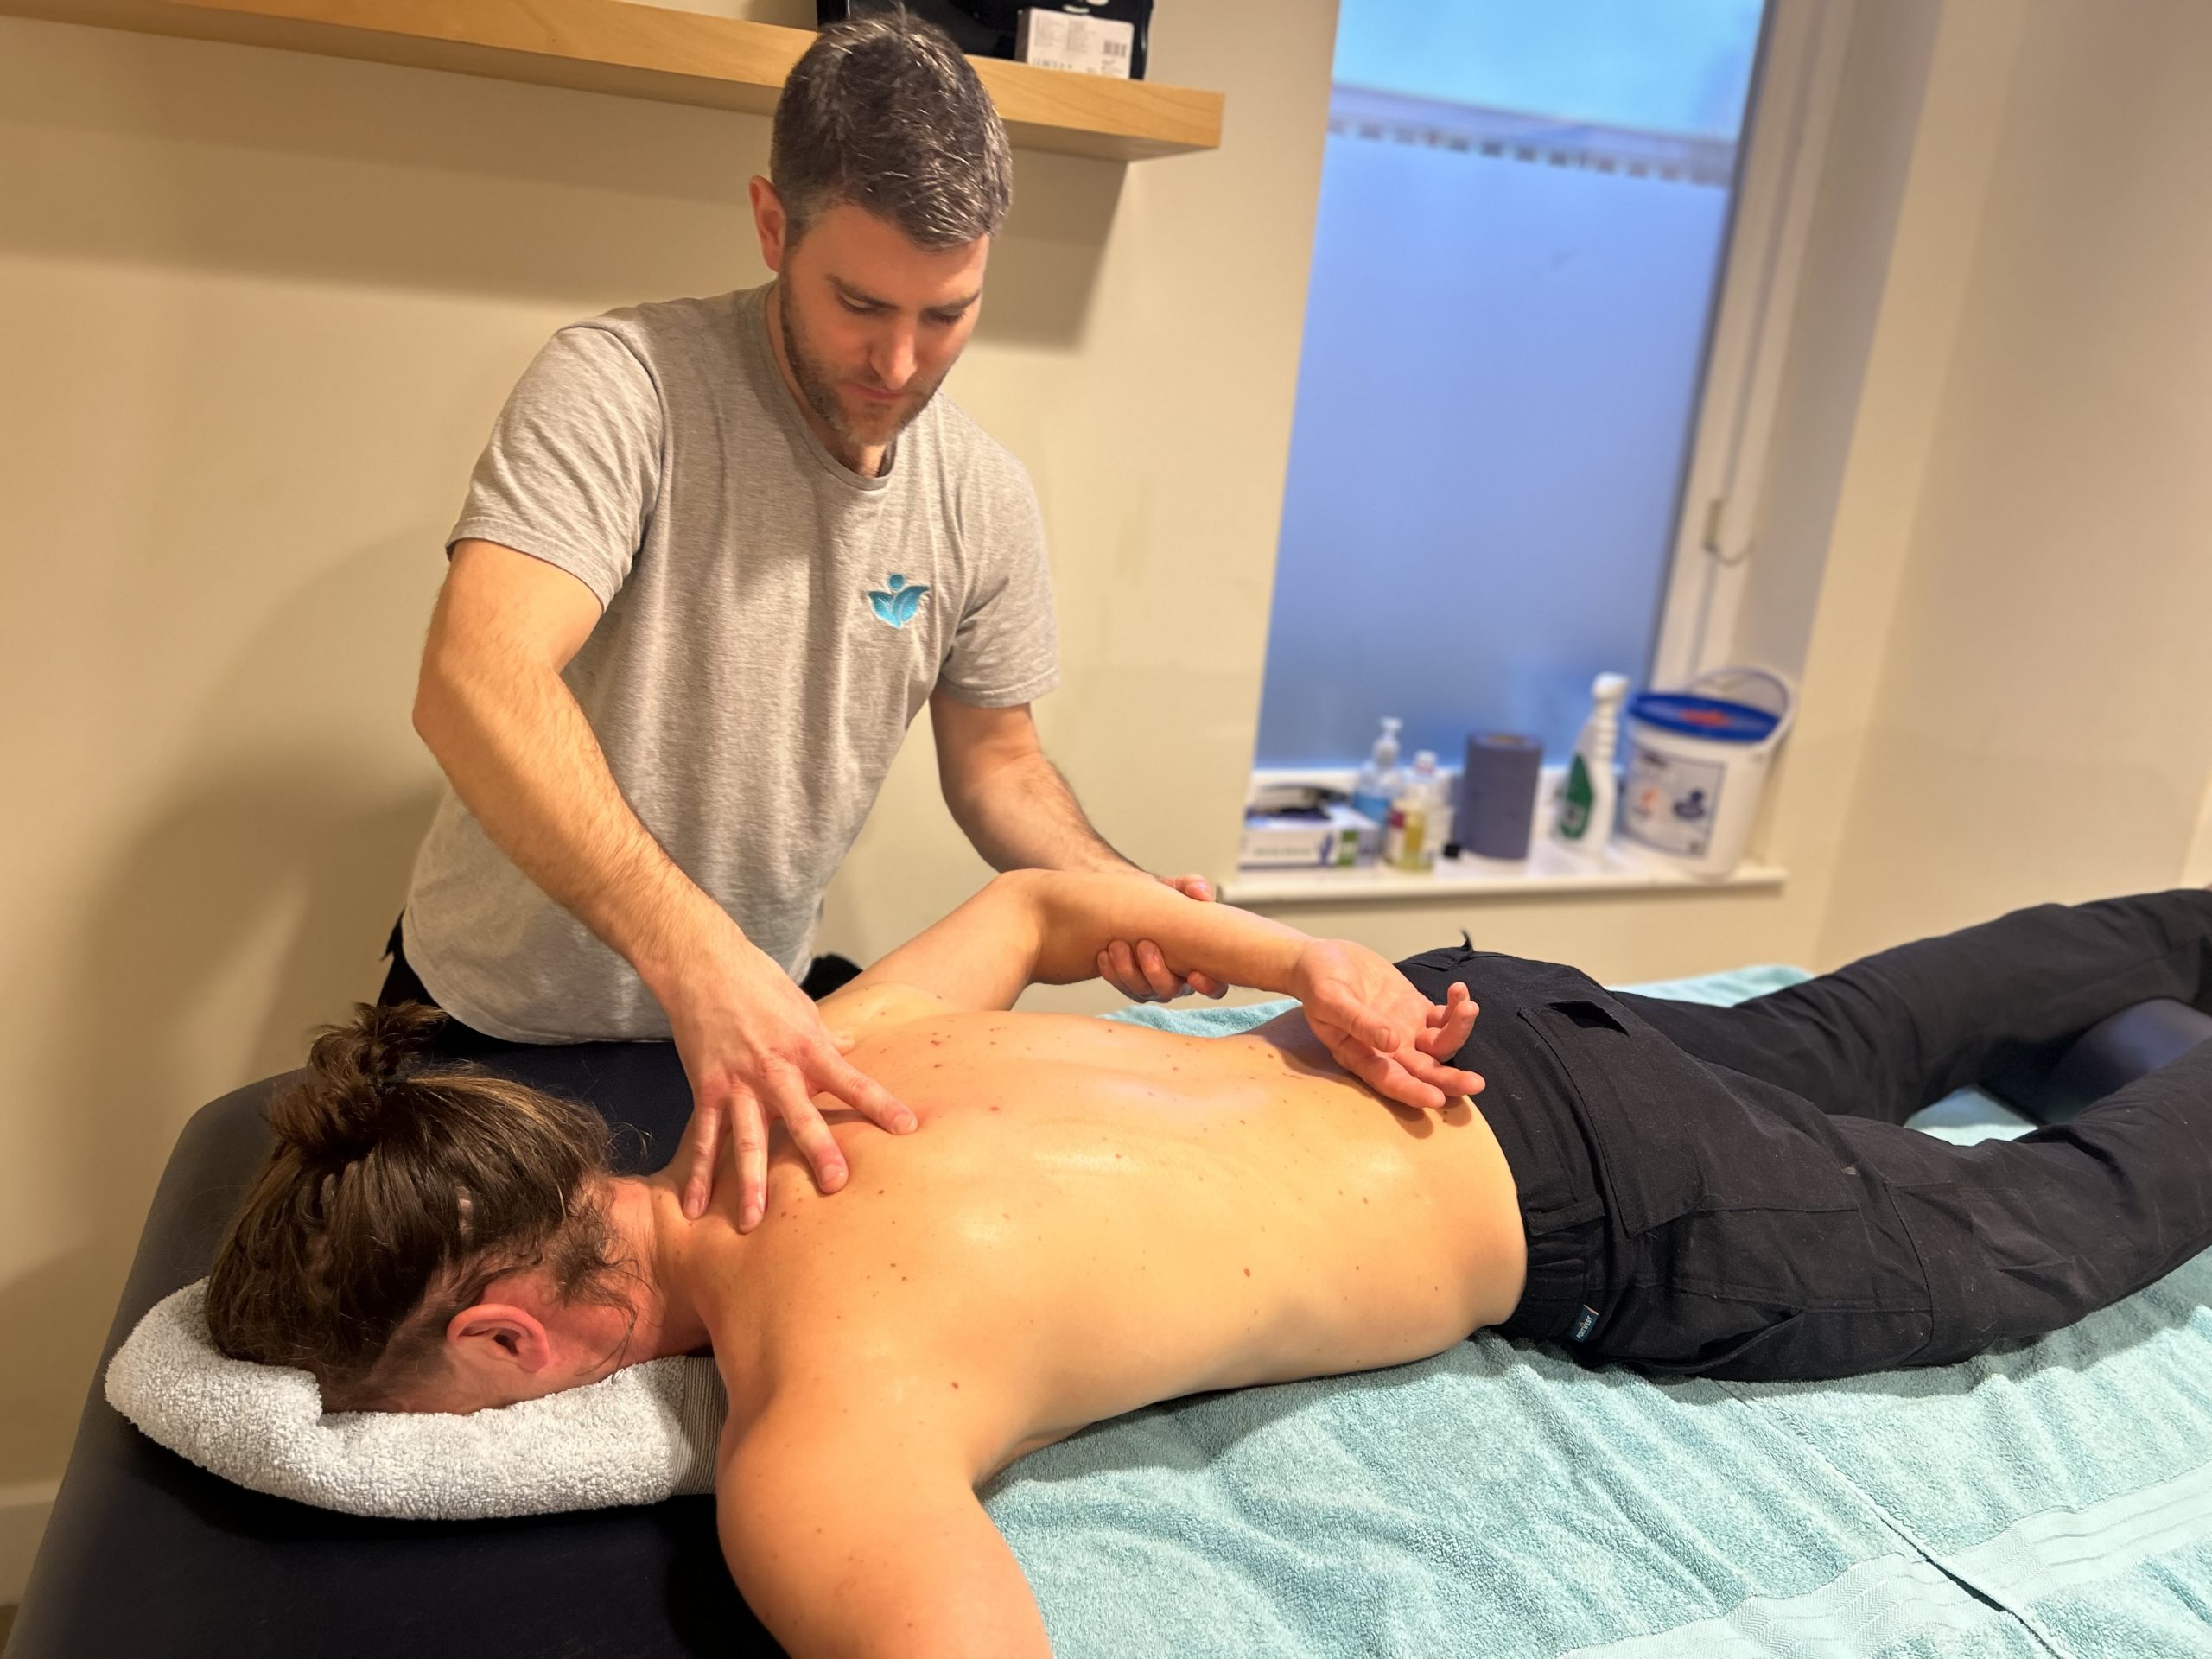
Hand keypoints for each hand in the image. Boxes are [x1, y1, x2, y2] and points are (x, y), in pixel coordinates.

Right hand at [663, 941, 916, 1229]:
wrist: (703, 966)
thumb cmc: (759, 983)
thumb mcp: (803, 1008)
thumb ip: (825, 1038)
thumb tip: (850, 1048)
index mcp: (808, 1049)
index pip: (852, 1081)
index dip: (881, 1104)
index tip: (908, 1127)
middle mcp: (775, 1071)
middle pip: (801, 1117)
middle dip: (818, 1151)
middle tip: (836, 1185)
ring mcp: (738, 1084)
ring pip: (747, 1141)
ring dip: (751, 1182)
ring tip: (754, 1222)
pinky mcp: (707, 1091)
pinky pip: (703, 1140)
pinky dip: (699, 1175)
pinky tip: (696, 1209)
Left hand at [1098, 872, 1228, 1001]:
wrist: (1133, 903)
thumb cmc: (1164, 899)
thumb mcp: (1179, 889)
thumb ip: (1193, 886)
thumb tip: (1201, 893)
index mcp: (1202, 962)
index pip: (1215, 986)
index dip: (1208, 985)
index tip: (1194, 973)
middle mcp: (1179, 979)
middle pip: (1170, 990)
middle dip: (1156, 971)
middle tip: (1144, 945)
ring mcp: (1153, 985)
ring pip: (1143, 991)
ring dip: (1128, 972)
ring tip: (1117, 947)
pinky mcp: (1130, 985)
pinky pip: (1122, 987)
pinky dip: (1112, 973)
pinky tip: (1104, 955)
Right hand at [1289, 938, 1483, 1109]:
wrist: (1324, 959)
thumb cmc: (1319, 983)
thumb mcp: (1331, 1000)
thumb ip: (1359, 1021)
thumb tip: (1391, 1042)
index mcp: (1363, 1057)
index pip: (1391, 1082)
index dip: (1413, 1092)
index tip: (1436, 1098)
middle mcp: (1389, 1051)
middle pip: (1425, 1072)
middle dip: (1451, 1080)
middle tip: (1476, 1083)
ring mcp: (1406, 1030)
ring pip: (1441, 1045)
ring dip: (1459, 1031)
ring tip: (1469, 1006)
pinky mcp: (1416, 1009)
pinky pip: (1444, 1017)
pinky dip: (1457, 1009)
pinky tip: (1461, 993)